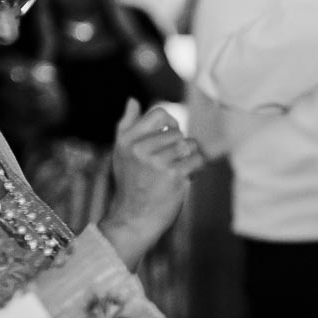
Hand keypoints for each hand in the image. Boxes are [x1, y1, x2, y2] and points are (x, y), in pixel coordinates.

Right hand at [99, 99, 205, 267]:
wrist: (134, 218)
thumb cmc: (130, 184)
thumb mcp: (121, 152)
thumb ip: (127, 124)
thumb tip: (133, 99)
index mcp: (127, 140)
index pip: (161, 114)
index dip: (171, 124)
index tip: (167, 139)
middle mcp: (140, 148)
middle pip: (178, 132)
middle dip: (179, 148)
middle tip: (167, 165)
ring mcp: (157, 162)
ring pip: (189, 145)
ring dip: (188, 159)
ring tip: (175, 171)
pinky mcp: (173, 175)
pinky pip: (197, 160)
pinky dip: (195, 170)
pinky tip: (183, 179)